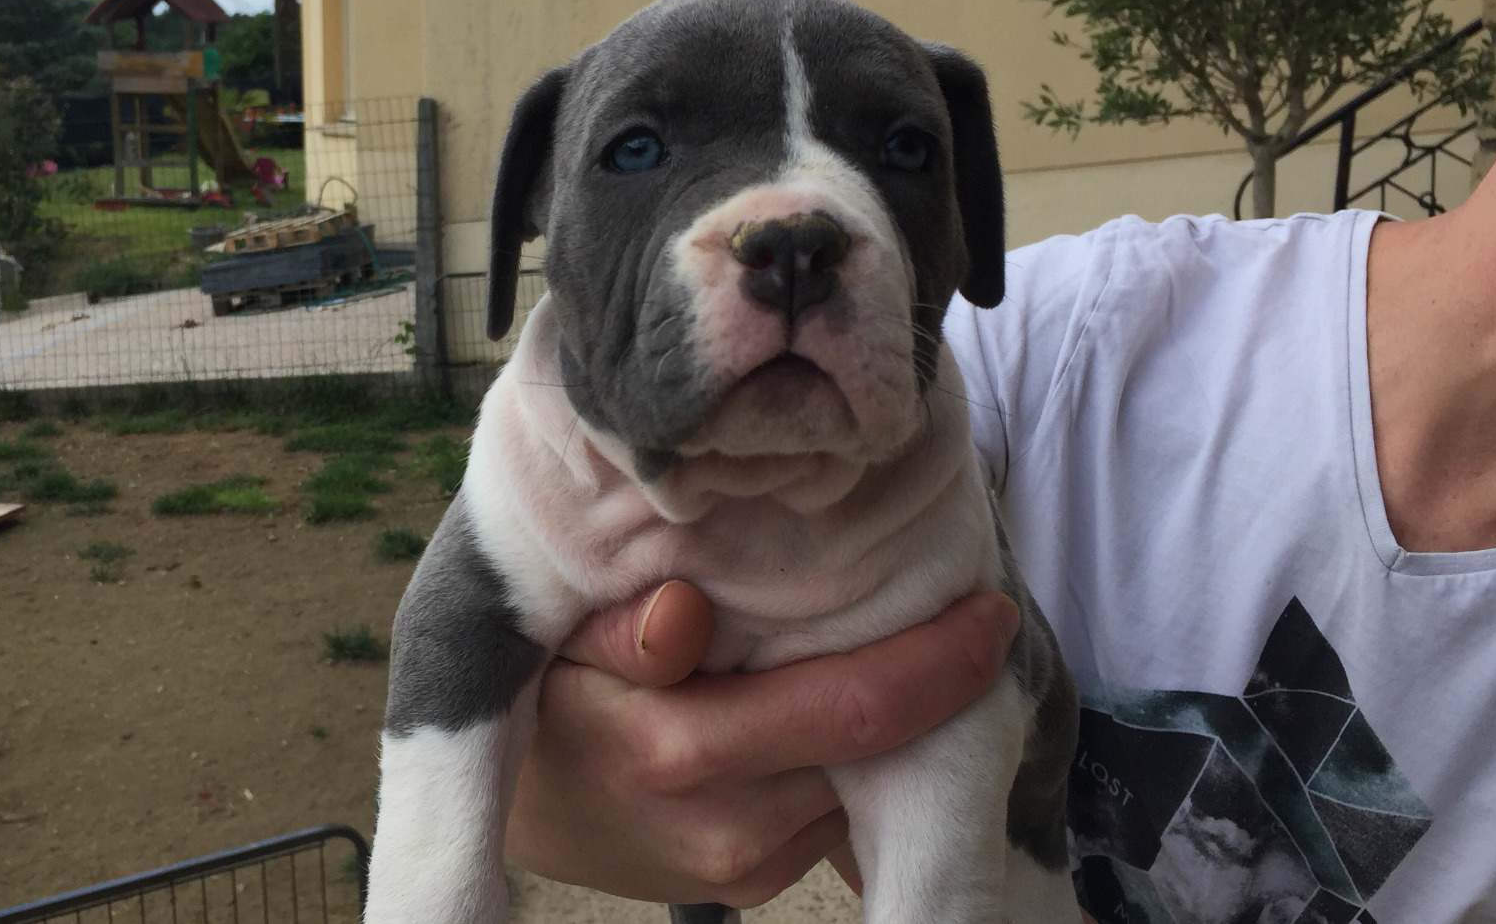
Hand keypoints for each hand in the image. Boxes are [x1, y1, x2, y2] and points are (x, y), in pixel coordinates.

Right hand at [503, 581, 1021, 907]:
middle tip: (962, 610)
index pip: (852, 707)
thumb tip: (684, 613)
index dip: (937, 662)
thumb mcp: (563, 639)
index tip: (990, 613)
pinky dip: (847, 763)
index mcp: (675, 748)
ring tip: (893, 649)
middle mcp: (723, 824)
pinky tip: (831, 711)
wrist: (505, 801)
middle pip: (874, 748)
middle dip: (928, 684)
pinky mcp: (749, 885)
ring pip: (859, 783)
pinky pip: (829, 815)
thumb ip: (627, 631)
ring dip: (890, 726)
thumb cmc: (547, 690)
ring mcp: (740, 866)